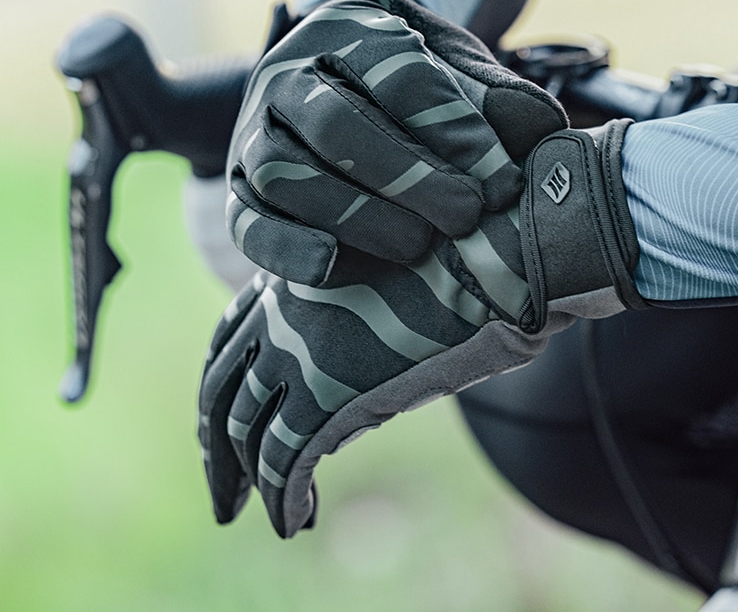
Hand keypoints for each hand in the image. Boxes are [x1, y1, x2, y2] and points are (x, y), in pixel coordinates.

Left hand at [198, 210, 552, 537]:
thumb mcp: (377, 271)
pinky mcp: (327, 396)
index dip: (218, 389)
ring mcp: (298, 354)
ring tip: (249, 512)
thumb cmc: (450, 256)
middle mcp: (279, 316)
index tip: (216, 426)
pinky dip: (282, 500)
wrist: (484, 252)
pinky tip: (295, 521)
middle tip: (222, 491)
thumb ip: (346, 307)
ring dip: (243, 481)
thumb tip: (349, 354)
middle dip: (216, 448)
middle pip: (219, 393)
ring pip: (244, 432)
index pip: (226, 342)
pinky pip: (285, 462)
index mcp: (290, 279)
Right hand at [225, 0, 566, 285]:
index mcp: (347, 29)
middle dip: (406, 176)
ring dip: (354, 216)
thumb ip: (497, 96)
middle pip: (337, 124)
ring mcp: (254, 131)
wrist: (335, 90)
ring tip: (418, 248)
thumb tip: (544, 132)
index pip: (398, 72)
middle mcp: (288, 76)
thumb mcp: (454, 68)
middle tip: (465, 217)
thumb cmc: (405, 82)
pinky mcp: (237, 187)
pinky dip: (286, 249)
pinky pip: (246, 222)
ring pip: (285, 173)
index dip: (453, 129)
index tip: (501, 183)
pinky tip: (335, 268)